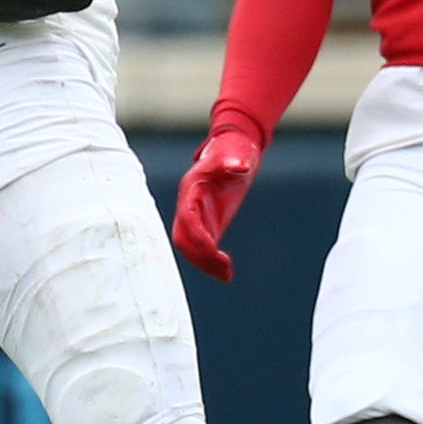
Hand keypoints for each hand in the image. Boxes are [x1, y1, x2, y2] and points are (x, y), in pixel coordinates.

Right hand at [172, 124, 263, 280]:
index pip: (188, 218)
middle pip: (183, 237)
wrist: (235, 148)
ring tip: (227, 275)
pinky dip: (211, 260)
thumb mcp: (238, 152)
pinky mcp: (208, 221)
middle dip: (200, 256)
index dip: (198, 235)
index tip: (214, 250)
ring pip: (191, 246)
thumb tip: (239, 167)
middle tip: (223, 270)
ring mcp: (197, 214)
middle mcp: (189, 204)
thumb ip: (235, 161)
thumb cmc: (235, 148)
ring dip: (205, 263)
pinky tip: (226, 271)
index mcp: (192, 187)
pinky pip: (203, 246)